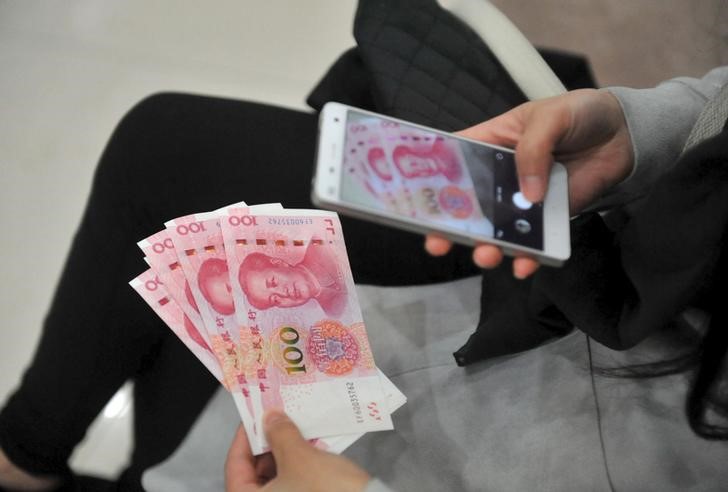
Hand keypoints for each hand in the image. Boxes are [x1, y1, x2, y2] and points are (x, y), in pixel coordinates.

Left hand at [225, 410, 370, 491]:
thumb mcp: (299, 457)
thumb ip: (279, 434)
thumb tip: (270, 418)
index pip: (235, 466)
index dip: (244, 438)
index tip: (254, 418)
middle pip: (255, 474)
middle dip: (268, 445)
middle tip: (278, 421)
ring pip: (277, 479)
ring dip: (286, 454)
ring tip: (297, 432)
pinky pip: (294, 486)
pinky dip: (299, 468)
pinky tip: (312, 449)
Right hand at [426, 88, 633, 277]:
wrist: (625, 135)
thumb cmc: (580, 114)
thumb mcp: (551, 118)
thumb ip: (533, 150)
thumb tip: (528, 195)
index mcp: (489, 143)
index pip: (451, 162)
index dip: (430, 181)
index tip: (415, 202)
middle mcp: (499, 176)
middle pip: (465, 204)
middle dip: (449, 226)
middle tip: (438, 242)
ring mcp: (521, 200)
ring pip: (494, 230)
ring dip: (485, 246)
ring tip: (485, 255)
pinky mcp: (547, 218)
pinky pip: (531, 242)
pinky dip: (527, 257)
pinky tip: (524, 264)